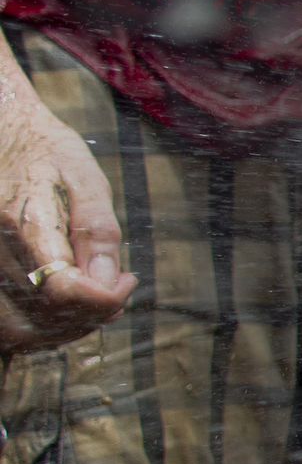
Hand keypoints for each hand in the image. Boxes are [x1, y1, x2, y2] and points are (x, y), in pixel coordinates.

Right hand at [0, 96, 134, 354]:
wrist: (0, 132)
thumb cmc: (44, 150)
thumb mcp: (82, 176)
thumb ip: (96, 230)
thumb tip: (109, 281)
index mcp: (20, 221)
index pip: (61, 290)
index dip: (103, 299)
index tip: (126, 280)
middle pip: (39, 318)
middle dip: (88, 316)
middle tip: (115, 289)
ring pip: (16, 331)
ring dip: (62, 329)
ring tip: (93, 299)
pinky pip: (3, 322)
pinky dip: (35, 326)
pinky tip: (63, 305)